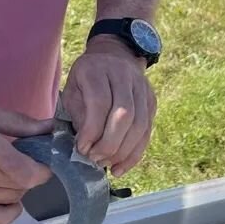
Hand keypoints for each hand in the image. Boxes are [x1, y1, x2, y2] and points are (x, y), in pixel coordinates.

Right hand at [0, 102, 53, 223]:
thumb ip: (19, 123)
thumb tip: (50, 128)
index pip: (30, 174)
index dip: (43, 169)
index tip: (42, 159)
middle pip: (23, 187)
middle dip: (30, 173)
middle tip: (23, 159)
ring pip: (13, 200)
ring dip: (18, 187)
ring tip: (7, 172)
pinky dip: (9, 210)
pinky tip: (5, 196)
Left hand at [62, 37, 156, 176]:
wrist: (114, 56)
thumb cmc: (87, 78)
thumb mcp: (72, 90)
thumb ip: (77, 114)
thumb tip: (84, 147)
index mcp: (97, 69)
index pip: (100, 102)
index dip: (92, 129)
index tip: (81, 148)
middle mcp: (123, 75)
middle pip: (124, 114)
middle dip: (109, 143)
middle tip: (94, 158)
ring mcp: (142, 87)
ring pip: (140, 125)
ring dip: (123, 151)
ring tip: (105, 163)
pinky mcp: (152, 100)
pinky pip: (147, 131)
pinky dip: (134, 154)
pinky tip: (120, 167)